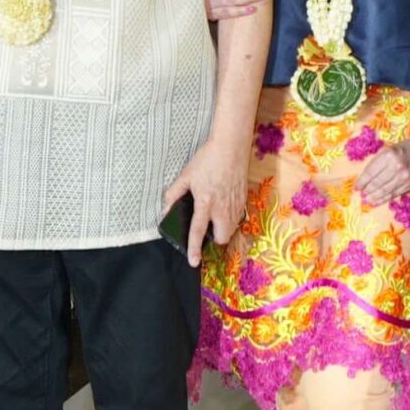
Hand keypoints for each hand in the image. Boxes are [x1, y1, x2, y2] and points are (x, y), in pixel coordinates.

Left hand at [169, 131, 250, 265]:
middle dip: (214, 239)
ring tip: (215, 217)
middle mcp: (222, 207)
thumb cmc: (207, 159)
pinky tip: (224, 207)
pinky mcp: (244, 199)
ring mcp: (235, 204)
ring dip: (223, 229)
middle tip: (207, 228)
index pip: (198, 231)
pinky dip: (231, 219)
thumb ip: (173, 194)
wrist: (232, 146)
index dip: (194, 248)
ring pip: (231, 229)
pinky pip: (238, 218)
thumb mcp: (186, 175)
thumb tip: (165, 211)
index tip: (193, 262)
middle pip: (221, 237)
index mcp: (205, 202)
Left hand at [359, 130, 409, 206]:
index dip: (362, 181)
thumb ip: (380, 161)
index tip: (357, 187)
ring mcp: (405, 177)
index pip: (371, 171)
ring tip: (367, 200)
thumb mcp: (391, 148)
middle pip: (377, 183)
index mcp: (389, 155)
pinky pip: (395, 194)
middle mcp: (397, 166)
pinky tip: (378, 201)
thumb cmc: (409, 147)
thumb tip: (367, 177)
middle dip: (367, 190)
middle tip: (361, 195)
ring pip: (385, 190)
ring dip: (374, 197)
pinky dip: (385, 199)